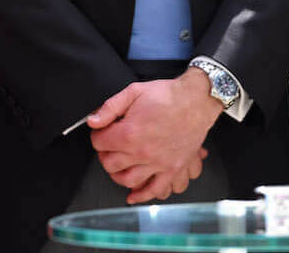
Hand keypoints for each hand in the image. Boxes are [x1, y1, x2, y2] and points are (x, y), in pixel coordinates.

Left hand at [87, 70, 222, 198]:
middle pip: (110, 164)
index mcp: (129, 133)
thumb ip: (110, 107)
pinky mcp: (172, 169)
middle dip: (104, 155)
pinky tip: (133, 195)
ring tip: (117, 167)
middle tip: (107, 148)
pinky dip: (142, 196)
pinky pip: (155, 190)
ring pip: (128, 180)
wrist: (195, 101)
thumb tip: (93, 121)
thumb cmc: (168, 95)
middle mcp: (142, 152)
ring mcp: (157, 163)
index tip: (101, 132)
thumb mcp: (133, 92)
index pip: (99, 142)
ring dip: (117, 176)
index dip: (97, 135)